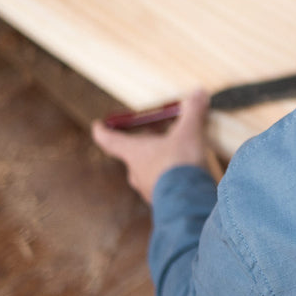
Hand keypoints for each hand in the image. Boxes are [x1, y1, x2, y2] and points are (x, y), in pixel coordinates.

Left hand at [92, 89, 210, 203]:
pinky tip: (188, 173)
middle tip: (160, 131)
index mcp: (134, 152)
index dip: (103, 131)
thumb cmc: (180, 163)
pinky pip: (164, 184)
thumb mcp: (189, 132)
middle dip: (146, 141)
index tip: (97, 125)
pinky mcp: (163, 201)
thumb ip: (193, 112)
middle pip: (134, 153)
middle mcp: (136, 171)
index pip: (109, 140)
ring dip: (161, 159)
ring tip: (181, 152)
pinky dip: (172, 176)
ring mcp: (148, 189)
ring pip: (150, 170)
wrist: (188, 203)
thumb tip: (198, 92)